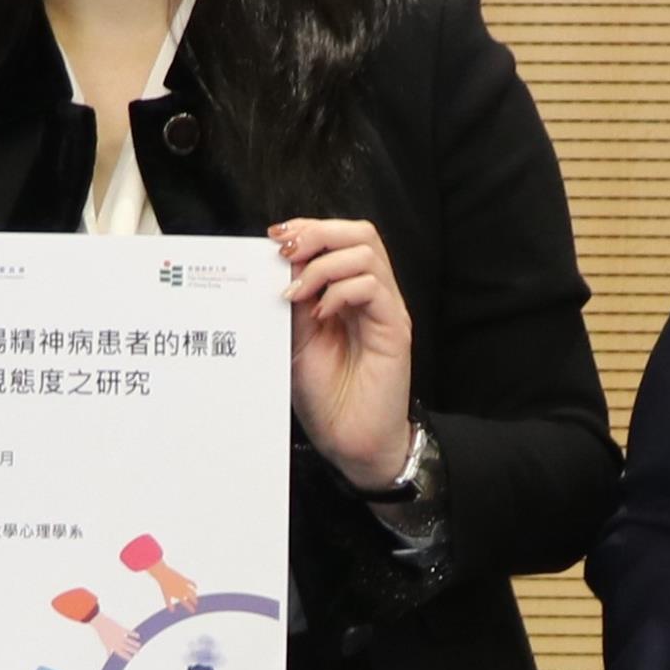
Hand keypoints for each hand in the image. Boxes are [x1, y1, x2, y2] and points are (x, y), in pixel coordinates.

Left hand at [266, 214, 415, 487]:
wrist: (350, 441)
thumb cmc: (327, 397)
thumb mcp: (296, 339)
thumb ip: (293, 302)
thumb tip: (276, 265)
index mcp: (349, 293)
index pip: (339, 238)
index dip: (308, 228)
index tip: (274, 238)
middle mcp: (372, 295)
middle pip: (360, 233)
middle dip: (318, 233)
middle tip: (286, 253)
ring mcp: (386, 310)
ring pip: (366, 253)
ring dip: (324, 265)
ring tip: (298, 293)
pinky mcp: (395, 329)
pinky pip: (373, 288)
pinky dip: (341, 291)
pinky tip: (322, 314)